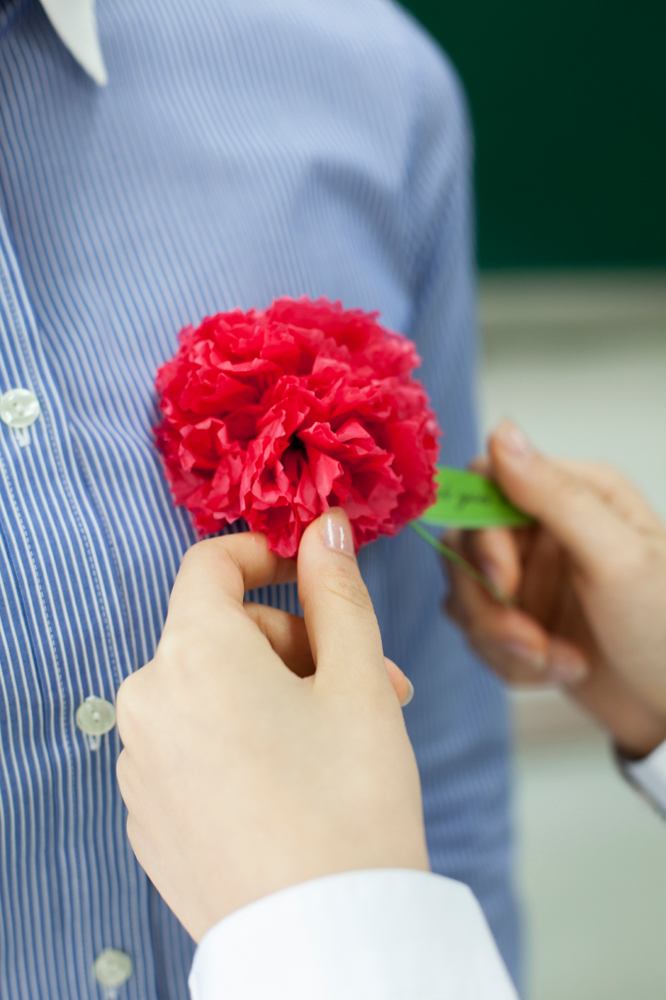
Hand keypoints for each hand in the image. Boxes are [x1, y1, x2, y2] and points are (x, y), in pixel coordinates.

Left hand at [116, 510, 428, 942]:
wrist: (327, 944)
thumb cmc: (351, 803)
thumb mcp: (359, 681)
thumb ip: (338, 589)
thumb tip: (327, 526)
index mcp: (192, 655)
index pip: (210, 564)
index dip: (265, 555)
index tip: (313, 571)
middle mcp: (148, 703)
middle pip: (220, 632)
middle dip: (299, 644)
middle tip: (373, 683)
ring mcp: (140, 764)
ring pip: (212, 691)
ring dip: (278, 693)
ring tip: (345, 739)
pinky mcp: (148, 815)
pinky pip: (194, 744)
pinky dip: (243, 739)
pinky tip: (298, 783)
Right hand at [446, 421, 665, 757]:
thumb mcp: (616, 558)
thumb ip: (554, 495)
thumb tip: (502, 431)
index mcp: (576, 494)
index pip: (488, 483)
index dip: (482, 535)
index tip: (502, 582)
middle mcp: (545, 528)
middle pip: (464, 543)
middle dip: (490, 603)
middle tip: (530, 638)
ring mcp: (529, 575)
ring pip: (464, 593)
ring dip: (502, 639)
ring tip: (557, 661)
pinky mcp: (519, 618)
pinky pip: (476, 633)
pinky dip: (510, 661)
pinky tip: (560, 669)